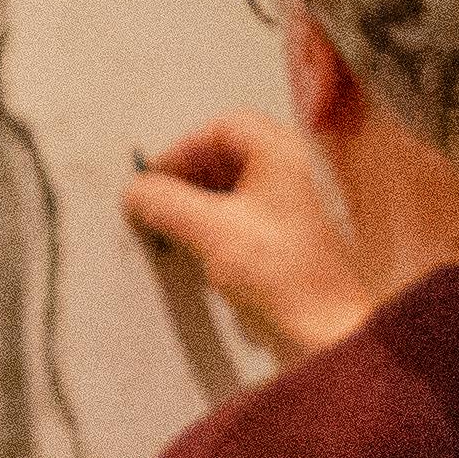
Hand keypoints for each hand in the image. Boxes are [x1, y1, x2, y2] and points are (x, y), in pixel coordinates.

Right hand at [127, 113, 371, 355]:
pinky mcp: (281, 239)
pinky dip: (209, 224)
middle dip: (186, 176)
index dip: (182, 149)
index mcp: (281, 154)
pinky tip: (193, 246)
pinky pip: (237, 216)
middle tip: (159, 199)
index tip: (156, 176)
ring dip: (194, 202)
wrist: (321, 330)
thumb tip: (137, 192)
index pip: (221, 128)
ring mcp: (287, 207)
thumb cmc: (286, 276)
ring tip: (170, 225)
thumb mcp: (210, 230)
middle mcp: (289, 173)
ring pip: (229, 187)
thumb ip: (165, 203)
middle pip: (225, 156)